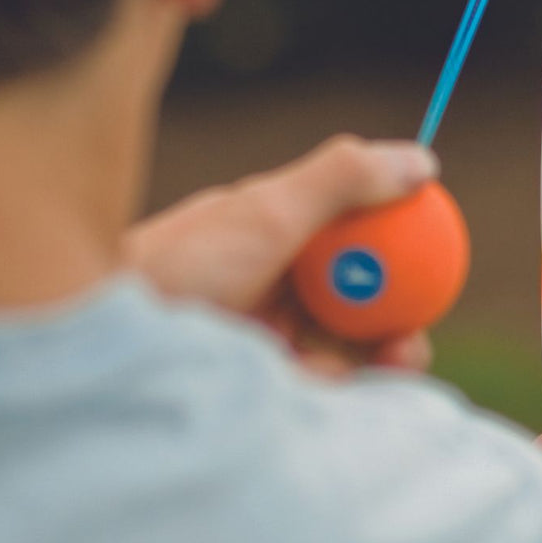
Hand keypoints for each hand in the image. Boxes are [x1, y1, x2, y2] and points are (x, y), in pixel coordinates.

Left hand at [123, 135, 439, 375]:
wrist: (105, 349)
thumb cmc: (181, 268)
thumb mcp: (268, 212)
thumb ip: (344, 180)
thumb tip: (421, 157)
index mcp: (279, 229)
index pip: (356, 226)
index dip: (400, 239)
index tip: (436, 255)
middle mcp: (276, 277)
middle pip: (358, 290)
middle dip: (397, 308)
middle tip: (418, 330)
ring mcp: (266, 332)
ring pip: (346, 341)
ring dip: (381, 351)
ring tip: (402, 359)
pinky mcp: (261, 381)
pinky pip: (321, 382)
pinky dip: (343, 384)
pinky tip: (340, 385)